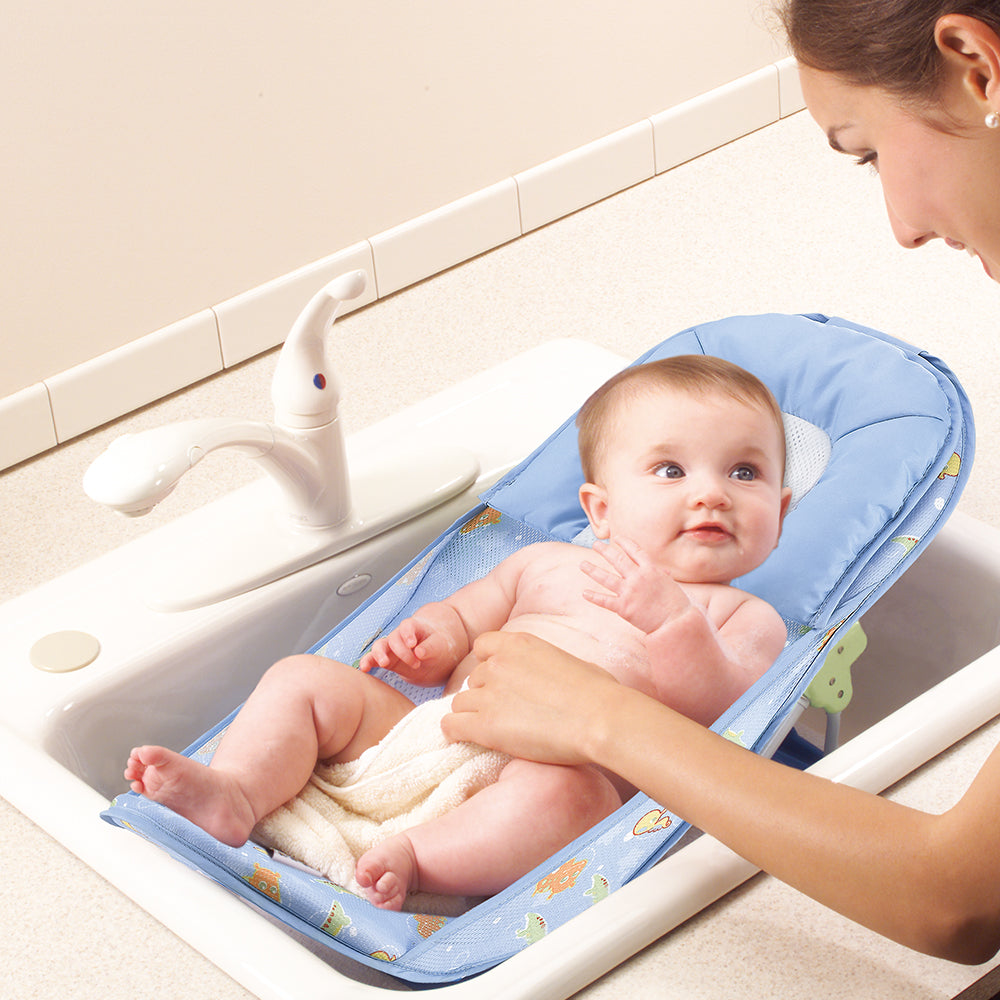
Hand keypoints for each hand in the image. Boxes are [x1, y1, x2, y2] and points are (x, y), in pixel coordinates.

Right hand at [359, 617, 457, 683]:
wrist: (436, 656)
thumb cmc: (439, 646)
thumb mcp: (441, 646)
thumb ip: (431, 648)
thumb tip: (419, 652)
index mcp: (415, 628)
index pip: (408, 626)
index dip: (408, 633)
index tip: (413, 644)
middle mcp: (400, 636)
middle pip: (394, 638)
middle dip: (402, 651)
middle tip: (416, 664)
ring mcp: (392, 648)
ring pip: (380, 646)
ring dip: (379, 654)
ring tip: (383, 663)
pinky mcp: (387, 660)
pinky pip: (374, 659)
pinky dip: (368, 662)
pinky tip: (364, 669)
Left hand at [442, 631, 620, 764]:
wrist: (599, 718)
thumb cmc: (597, 692)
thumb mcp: (569, 661)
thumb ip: (545, 663)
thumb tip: (549, 676)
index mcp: (518, 643)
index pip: (482, 646)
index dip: (488, 663)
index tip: (499, 680)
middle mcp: (498, 664)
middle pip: (473, 679)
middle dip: (485, 694)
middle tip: (504, 712)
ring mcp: (489, 694)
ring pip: (460, 703)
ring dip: (472, 715)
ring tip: (491, 729)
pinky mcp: (485, 726)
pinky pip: (452, 726)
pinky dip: (455, 733)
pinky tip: (464, 739)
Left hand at [581, 537, 688, 632]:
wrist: (676, 623)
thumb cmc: (677, 604)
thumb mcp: (670, 584)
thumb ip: (662, 575)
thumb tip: (662, 570)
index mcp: (650, 569)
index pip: (634, 550)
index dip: (624, 542)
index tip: (615, 538)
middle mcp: (637, 577)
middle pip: (616, 559)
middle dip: (604, 550)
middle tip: (595, 544)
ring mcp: (629, 592)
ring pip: (605, 578)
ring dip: (592, 570)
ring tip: (582, 564)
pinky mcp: (623, 607)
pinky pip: (604, 600)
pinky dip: (594, 597)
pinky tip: (584, 593)